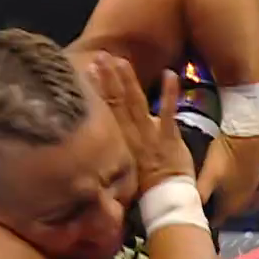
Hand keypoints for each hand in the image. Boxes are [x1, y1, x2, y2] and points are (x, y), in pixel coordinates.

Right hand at [88, 53, 193, 190]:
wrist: (165, 201)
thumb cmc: (144, 187)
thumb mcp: (123, 167)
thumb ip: (115, 148)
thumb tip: (102, 136)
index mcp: (119, 141)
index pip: (106, 111)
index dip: (98, 89)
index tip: (89, 69)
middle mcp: (130, 135)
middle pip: (117, 103)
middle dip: (108, 79)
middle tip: (100, 57)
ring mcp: (149, 135)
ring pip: (135, 104)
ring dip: (127, 81)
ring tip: (120, 61)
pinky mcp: (168, 137)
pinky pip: (167, 112)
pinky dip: (168, 93)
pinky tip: (169, 74)